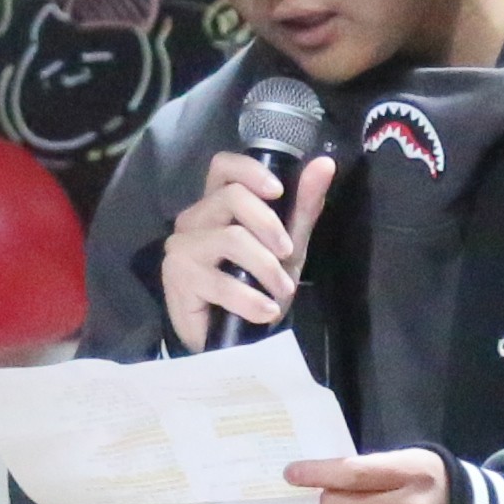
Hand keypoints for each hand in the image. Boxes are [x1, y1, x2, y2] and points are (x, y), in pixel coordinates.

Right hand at [160, 150, 336, 348]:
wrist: (232, 340)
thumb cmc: (257, 287)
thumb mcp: (289, 247)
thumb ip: (303, 208)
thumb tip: (325, 164)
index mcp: (217, 204)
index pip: (223, 165)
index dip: (251, 171)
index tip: (278, 191)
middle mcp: (194, 219)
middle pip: (232, 197)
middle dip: (270, 226)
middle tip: (288, 254)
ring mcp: (181, 247)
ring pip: (231, 238)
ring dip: (266, 268)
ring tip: (282, 292)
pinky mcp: (178, 278)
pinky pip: (221, 281)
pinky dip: (251, 299)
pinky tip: (265, 311)